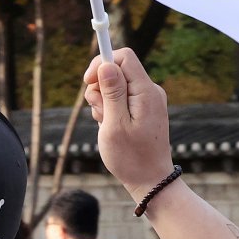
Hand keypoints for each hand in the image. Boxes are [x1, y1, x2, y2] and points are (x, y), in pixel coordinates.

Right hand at [82, 49, 172, 195]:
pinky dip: (110, 110)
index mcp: (146, 92)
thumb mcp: (115, 125)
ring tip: (106, 124)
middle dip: (100, 87)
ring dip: (103, 101)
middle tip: (99, 112)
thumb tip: (106, 64)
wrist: (151, 181)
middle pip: (117, 70)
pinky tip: (111, 128)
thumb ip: (111, 93)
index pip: (123, 57)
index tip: (87, 81)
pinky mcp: (143, 110)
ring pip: (116, 85)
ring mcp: (147, 101)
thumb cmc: (131, 158)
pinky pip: (121, 99)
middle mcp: (150, 91)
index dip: (102, 63)